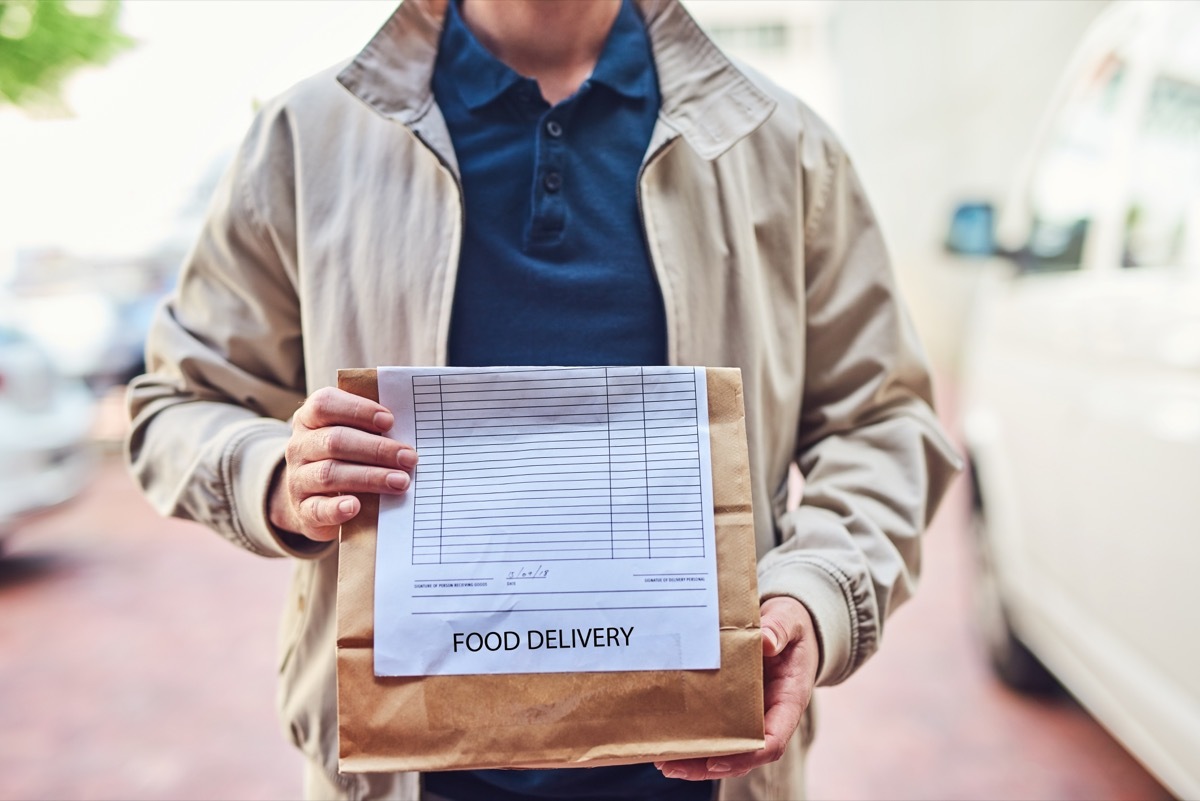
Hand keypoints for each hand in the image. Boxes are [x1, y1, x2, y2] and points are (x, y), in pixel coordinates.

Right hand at [268, 387, 416, 541]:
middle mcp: (299, 446)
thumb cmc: (344, 457)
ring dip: (370, 477)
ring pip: (330, 474)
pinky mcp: (303, 510)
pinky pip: (317, 509)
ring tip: (401, 482)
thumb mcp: (351, 436)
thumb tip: (410, 428)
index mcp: (309, 419)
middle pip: (335, 441)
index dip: (358, 410)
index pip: (325, 405)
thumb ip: (372, 429)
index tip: (390, 421)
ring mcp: (297, 479)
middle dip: (376, 449)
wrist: (314, 500)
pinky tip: (356, 506)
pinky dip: (337, 508)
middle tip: (409, 458)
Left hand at [655, 596, 819, 780]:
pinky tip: (668, 741)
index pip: (773, 740)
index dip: (746, 754)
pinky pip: (716, 729)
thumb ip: (781, 629)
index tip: (717, 761)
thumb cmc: (791, 625)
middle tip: (673, 765)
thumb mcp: (790, 619)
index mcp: (788, 700)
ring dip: (696, 759)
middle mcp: (769, 714)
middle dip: (709, 765)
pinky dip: (695, 739)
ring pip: (727, 748)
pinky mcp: (733, 706)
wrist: (787, 624)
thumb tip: (766, 642)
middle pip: (743, 753)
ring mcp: (750, 713)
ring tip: (663, 761)